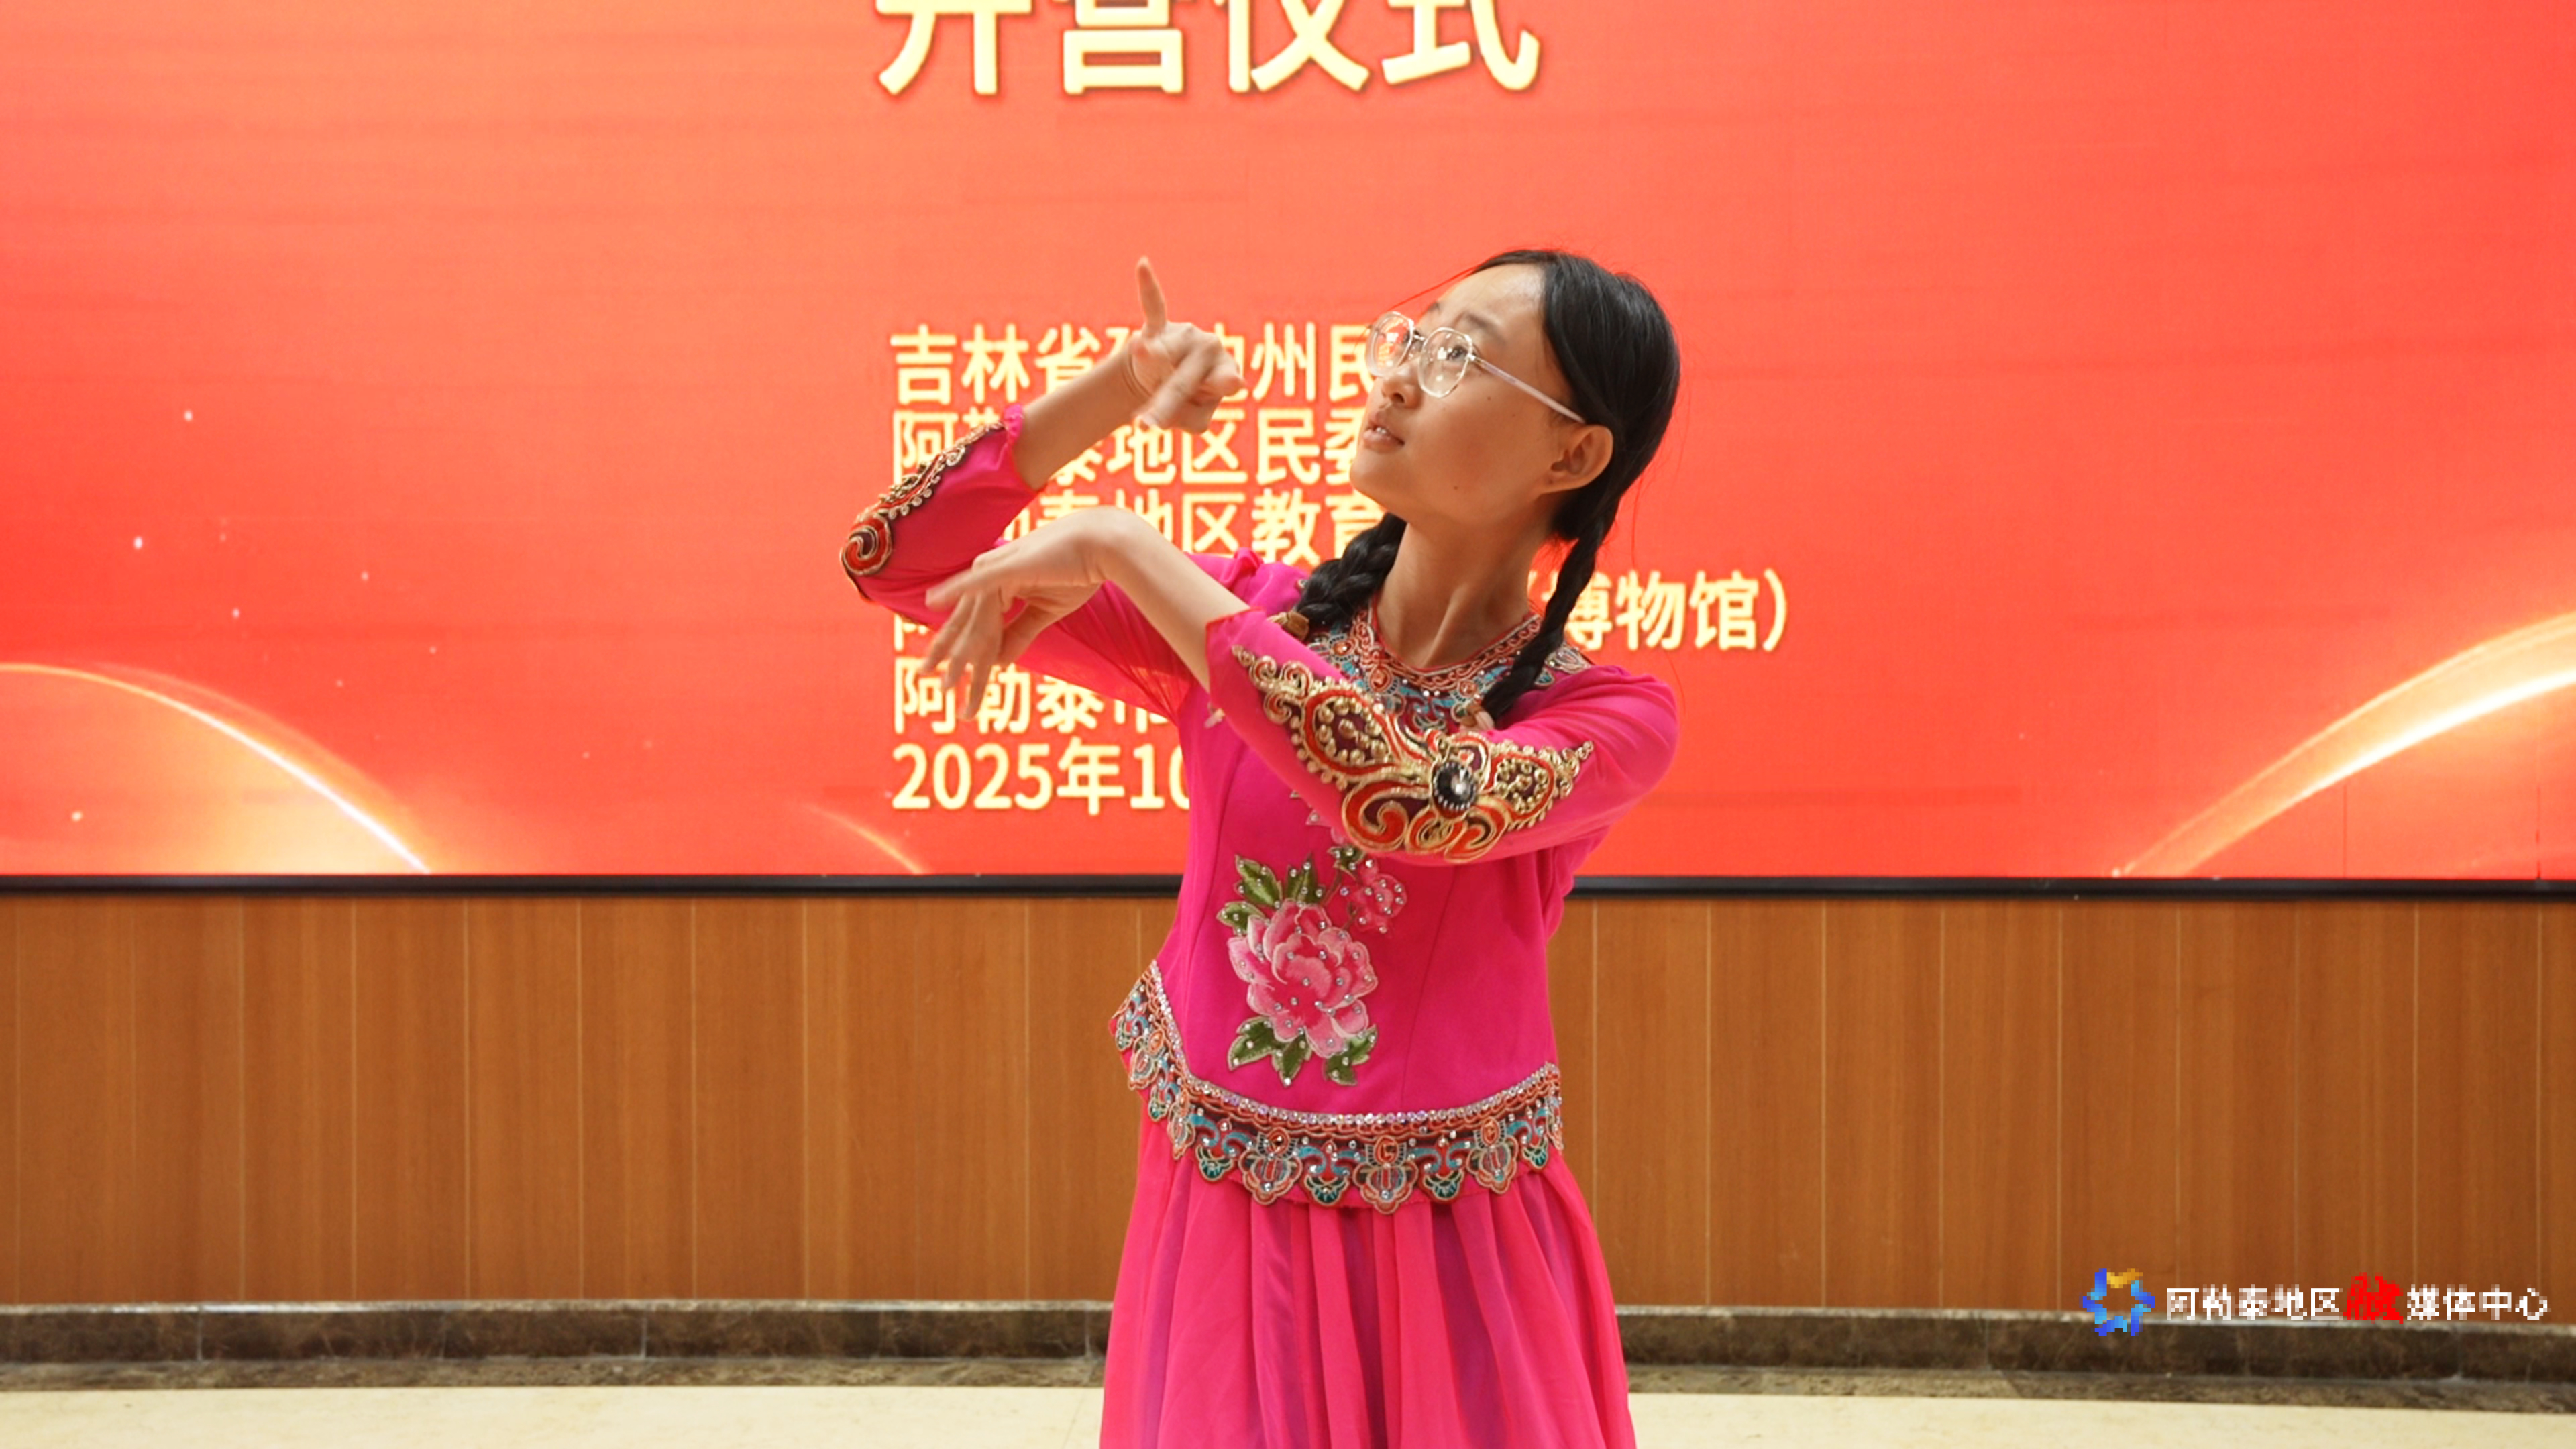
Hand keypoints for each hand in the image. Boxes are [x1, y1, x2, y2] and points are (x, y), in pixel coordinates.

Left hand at [921, 510, 1130, 717]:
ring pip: (974, 620)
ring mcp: (995, 570)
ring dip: (961, 653)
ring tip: (947, 681)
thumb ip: (1019, 634)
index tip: (942, 673)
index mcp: (998, 586)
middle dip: (945, 653)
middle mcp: (989, 575)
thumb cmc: (1078, 573)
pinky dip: (954, 591)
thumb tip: (999, 663)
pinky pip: (978, 584)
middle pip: (965, 623)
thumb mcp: (1045, 612)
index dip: (956, 649)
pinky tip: (933, 603)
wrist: (1103, 547)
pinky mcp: (1006, 567)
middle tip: (922, 676)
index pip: (972, 624)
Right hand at [1119, 257, 1244, 432]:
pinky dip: (1147, 287)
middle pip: (1183, 381)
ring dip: (1151, 359)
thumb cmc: (1188, 401)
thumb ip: (1191, 419)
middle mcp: (1210, 351)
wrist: (1163, 380)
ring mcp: (1184, 338)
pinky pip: (1152, 307)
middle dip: (1163, 405)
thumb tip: (1162, 405)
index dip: (1225, 383)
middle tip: (1146, 426)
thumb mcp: (1194, 419)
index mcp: (1226, 374)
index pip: (1224, 381)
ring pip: (1162, 352)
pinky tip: (1143, 265)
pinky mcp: (1158, 328)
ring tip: (1139, 351)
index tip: (1236, 382)